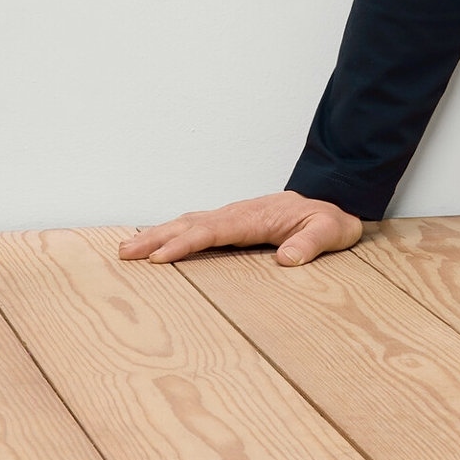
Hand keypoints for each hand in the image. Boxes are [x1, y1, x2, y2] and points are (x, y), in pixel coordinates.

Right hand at [118, 191, 362, 266]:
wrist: (334, 200)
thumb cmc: (330, 219)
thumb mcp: (330, 231)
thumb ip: (311, 243)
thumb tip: (289, 259)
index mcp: (256, 217)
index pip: (214, 230)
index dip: (187, 243)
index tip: (161, 257)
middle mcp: (238, 214)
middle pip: (192, 224)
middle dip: (158, 238)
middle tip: (125, 253)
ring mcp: (232, 216)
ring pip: (189, 222)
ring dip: (158, 234)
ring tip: (127, 249)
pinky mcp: (231, 223)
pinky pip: (196, 226)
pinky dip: (171, 233)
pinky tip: (154, 243)